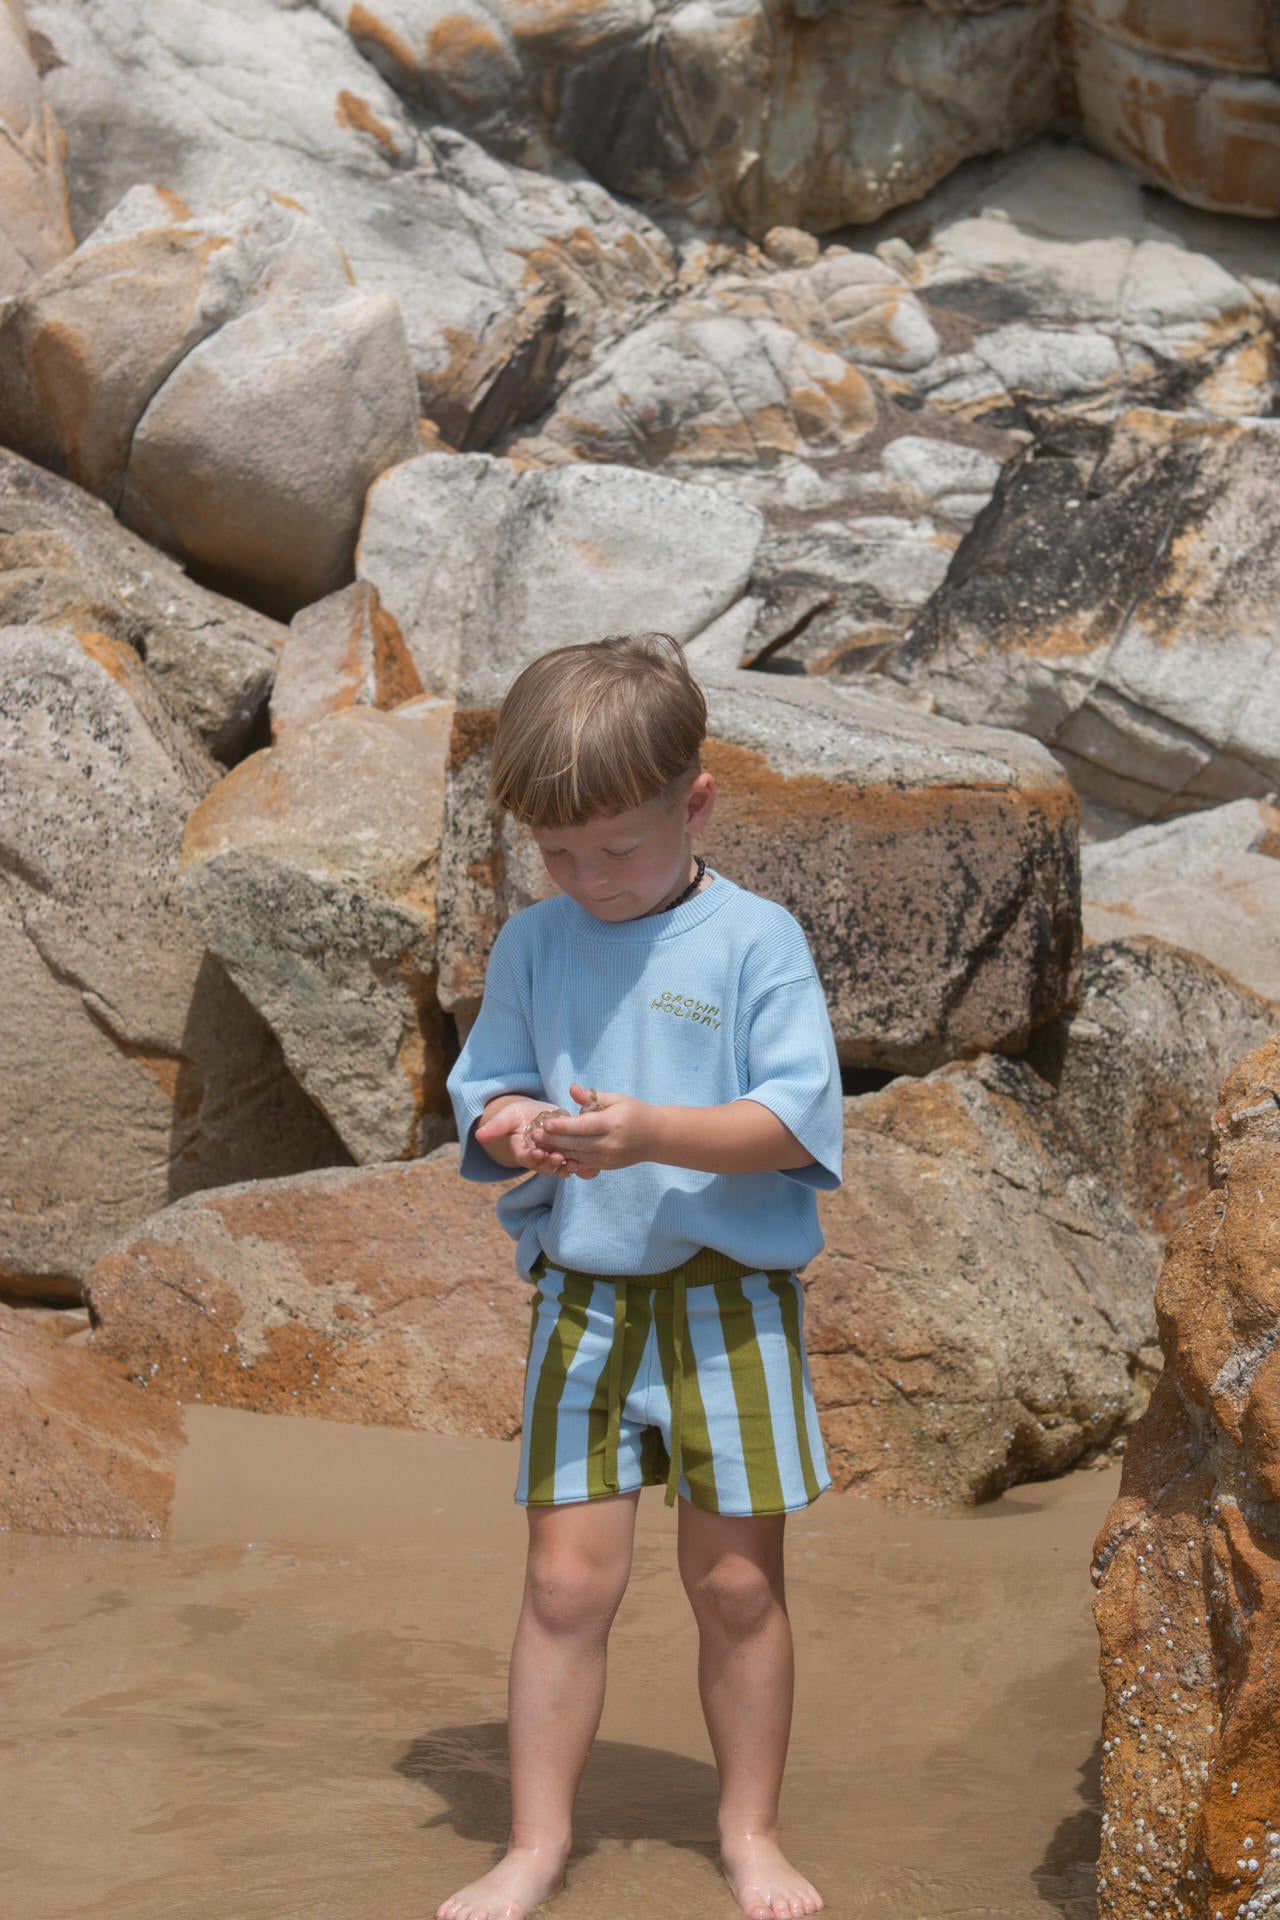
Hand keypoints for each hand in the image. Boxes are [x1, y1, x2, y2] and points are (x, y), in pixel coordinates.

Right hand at [474, 1097, 595, 1178]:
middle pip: (546, 1166)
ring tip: (579, 1164)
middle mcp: (539, 1158)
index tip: (537, 1153)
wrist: (534, 1114)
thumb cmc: (517, 1115)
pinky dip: (584, 1167)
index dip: (531, 1157)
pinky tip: (594, 1167)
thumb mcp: (506, 1117)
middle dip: (553, 1163)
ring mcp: (554, 1156)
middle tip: (560, 1158)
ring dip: (570, 1167)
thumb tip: (478, 1134)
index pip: (526, 1158)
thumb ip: (495, 1127)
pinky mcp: (568, 1152)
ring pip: (562, 1167)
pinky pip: (576, 1163)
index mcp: (523, 1151)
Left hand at [531, 1084, 660, 1172]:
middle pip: (576, 1144)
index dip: (563, 1126)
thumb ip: (592, 1097)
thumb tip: (572, 1089)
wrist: (655, 1137)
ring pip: (577, 1156)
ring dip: (557, 1151)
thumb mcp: (616, 1099)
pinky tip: (555, 1154)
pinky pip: (583, 1164)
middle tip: (535, 1135)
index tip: (546, 1123)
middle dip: (554, 1140)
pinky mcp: (607, 1166)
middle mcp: (610, 1143)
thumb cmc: (634, 1112)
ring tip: (540, 1145)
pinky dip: (569, 1159)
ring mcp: (608, 1157)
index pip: (583, 1126)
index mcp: (612, 1123)